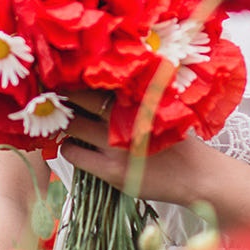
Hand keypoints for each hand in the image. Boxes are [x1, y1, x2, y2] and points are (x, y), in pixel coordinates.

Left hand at [57, 89, 207, 202]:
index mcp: (135, 99)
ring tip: (63, 123)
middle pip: (78, 99)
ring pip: (71, 126)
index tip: (61, 74)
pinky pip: (74, 154)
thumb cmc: (178, 142)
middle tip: (52, 97)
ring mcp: (115, 146)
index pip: (95, 80)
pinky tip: (74, 147)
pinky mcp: (111, 170)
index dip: (74, 77)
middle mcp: (123, 119)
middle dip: (61, 97)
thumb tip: (101, 87)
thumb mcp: (159, 110)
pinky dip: (69, 149)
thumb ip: (132, 100)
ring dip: (62, 124)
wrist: (196, 175)